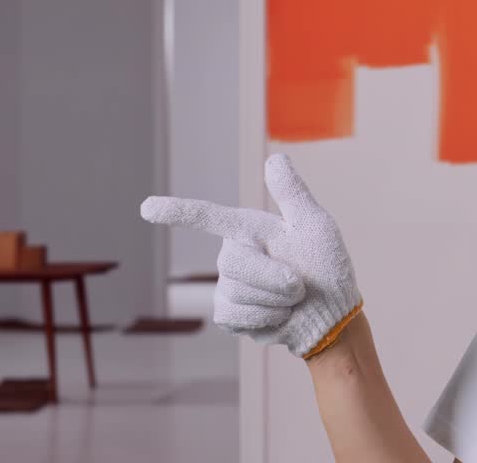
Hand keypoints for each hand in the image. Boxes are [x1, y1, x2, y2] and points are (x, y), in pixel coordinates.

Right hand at [140, 153, 361, 356]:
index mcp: (250, 229)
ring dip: (276, 300)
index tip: (146, 208)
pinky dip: (265, 319)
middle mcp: (233, 254)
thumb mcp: (316, 226)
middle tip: (299, 284)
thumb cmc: (327, 268)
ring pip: (237, 292)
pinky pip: (235, 316)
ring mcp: (227, 285)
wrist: (331, 316)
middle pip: (232, 262)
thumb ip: (292, 194)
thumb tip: (275, 158)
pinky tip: (279, 316)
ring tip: (292, 300)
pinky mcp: (228, 314)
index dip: (177, 212)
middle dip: (273, 277)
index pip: (207, 217)